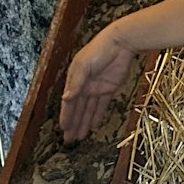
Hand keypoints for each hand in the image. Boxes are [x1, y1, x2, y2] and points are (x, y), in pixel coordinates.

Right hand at [60, 24, 137, 141]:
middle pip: (78, 108)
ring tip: (80, 137)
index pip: (69, 102)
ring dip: (84, 123)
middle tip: (69, 140)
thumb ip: (76, 83)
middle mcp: (84, 85)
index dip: (66, 116)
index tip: (63, 129)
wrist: (120, 43)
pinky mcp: (109, 88)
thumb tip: (66, 99)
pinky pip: (102, 105)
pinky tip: (93, 126)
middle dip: (74, 124)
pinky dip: (97, 116)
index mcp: (74, 78)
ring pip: (89, 109)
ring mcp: (97, 87)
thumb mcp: (83, 66)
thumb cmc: (98, 50)